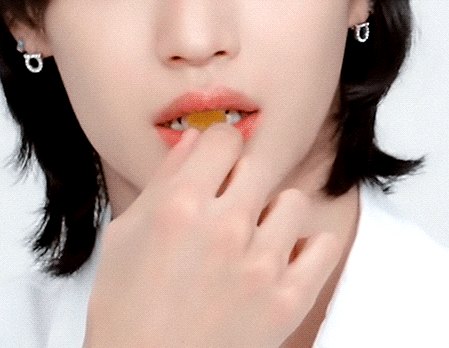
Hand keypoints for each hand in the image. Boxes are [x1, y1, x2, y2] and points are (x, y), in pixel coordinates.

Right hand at [83, 124, 340, 347]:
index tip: (216, 164)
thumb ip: (163, 179)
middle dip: (239, 181)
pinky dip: (306, 248)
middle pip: (257, 166)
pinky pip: (323, 245)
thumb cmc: (126, 309)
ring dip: (272, 215)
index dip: (217, 148)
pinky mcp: (288, 299)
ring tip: (250, 240)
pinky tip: (281, 259)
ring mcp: (261, 264)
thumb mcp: (125, 233)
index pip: (224, 138)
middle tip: (225, 207)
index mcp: (180, 205)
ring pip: (293, 202)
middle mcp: (225, 228)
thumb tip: (194, 139)